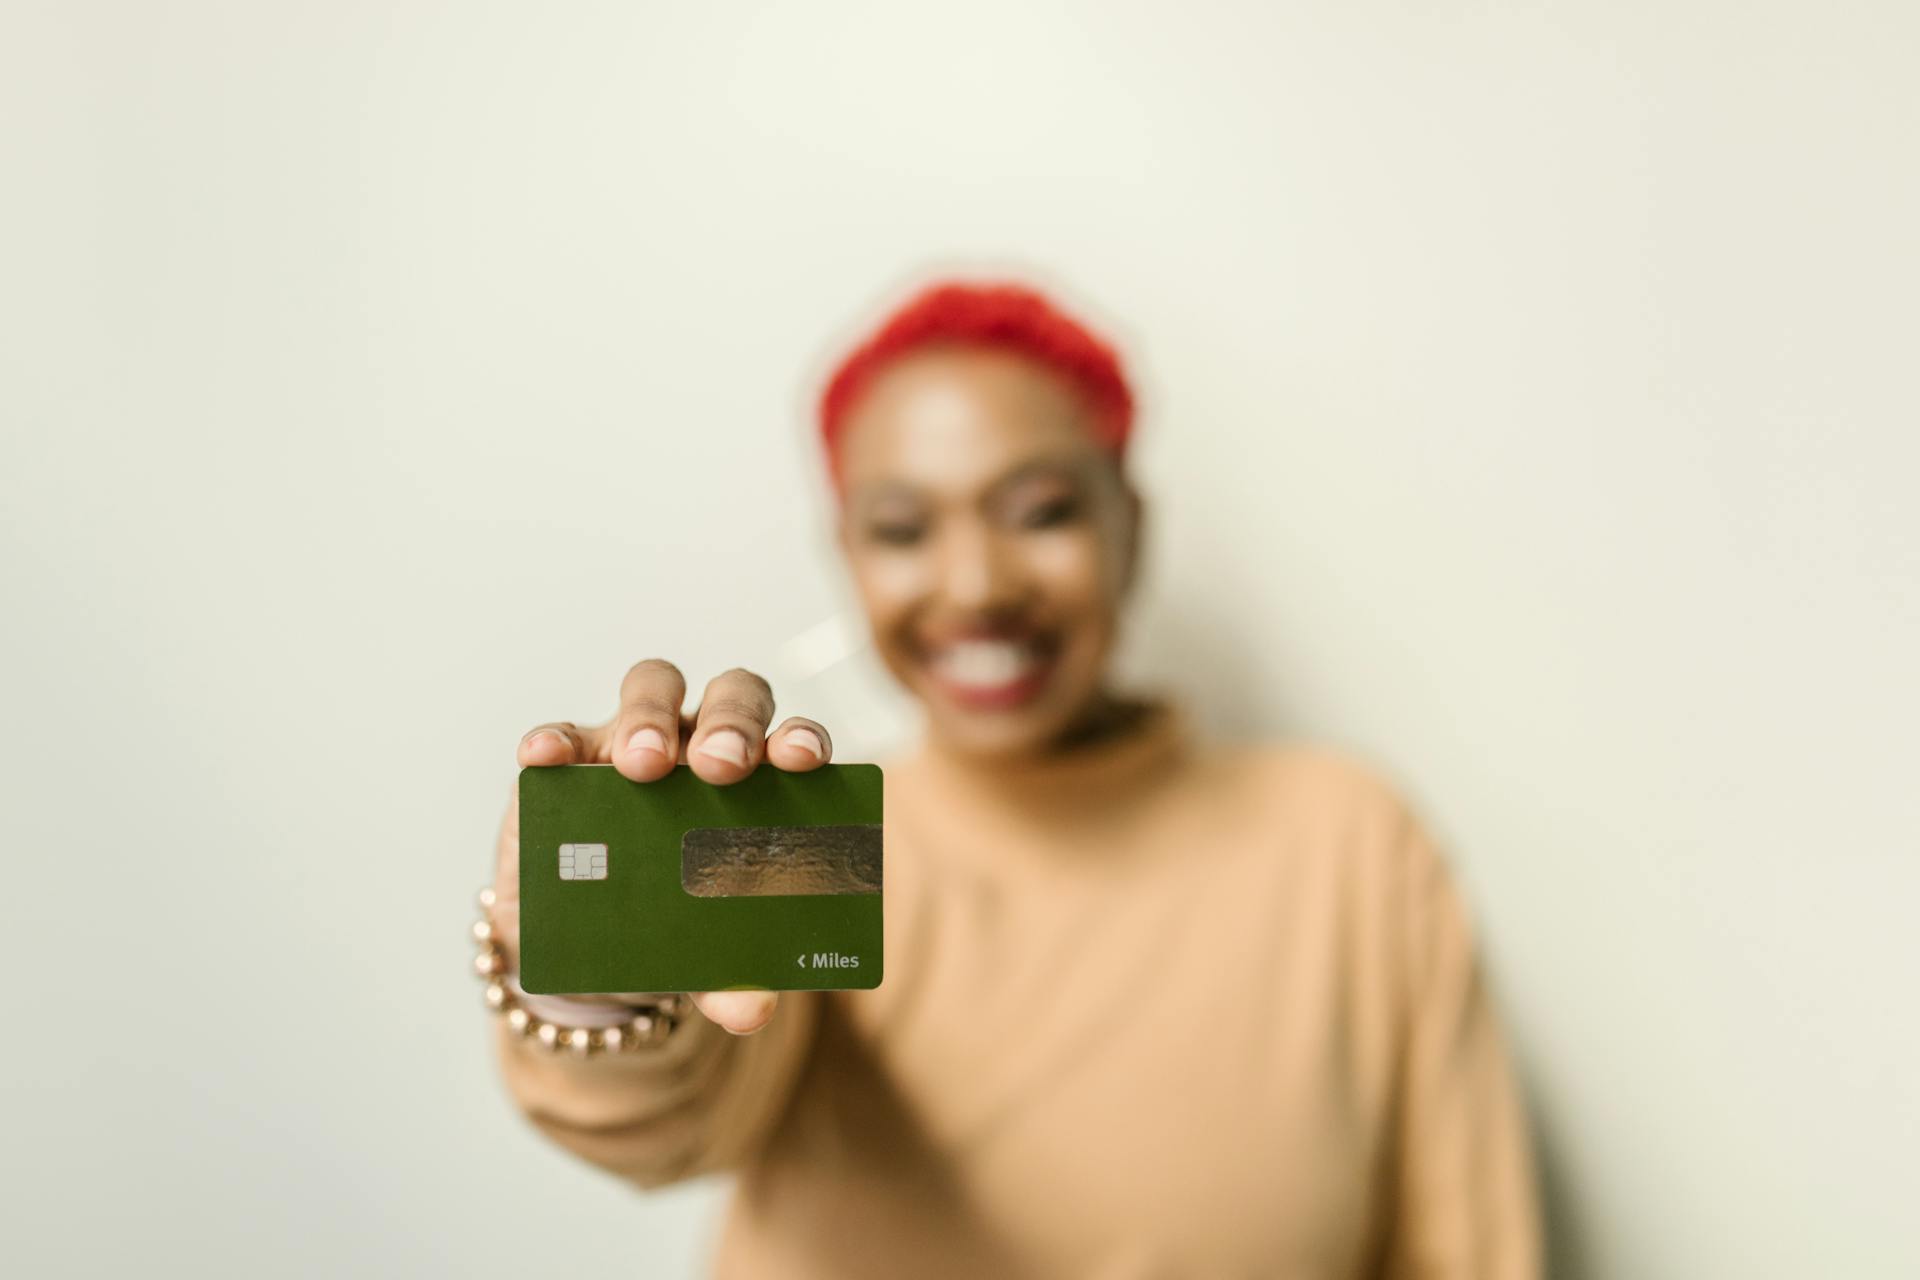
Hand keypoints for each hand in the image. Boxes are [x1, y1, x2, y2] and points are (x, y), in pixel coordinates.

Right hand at [491, 659, 833, 1035]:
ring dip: (651, 718)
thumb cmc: (673, 924)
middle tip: (722, 766)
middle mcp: (706, 745)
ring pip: (654, 689)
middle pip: (732, 697)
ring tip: (643, 765)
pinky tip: (546, 759)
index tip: (802, 761)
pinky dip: (555, 740)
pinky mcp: (571, 759)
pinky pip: (564, 735)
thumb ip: (732, 981)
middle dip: (732, 723)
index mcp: (762, 784)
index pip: (793, 742)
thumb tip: (752, 1010)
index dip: (802, 741)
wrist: (593, 941)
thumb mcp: (704, 958)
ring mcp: (637, 742)